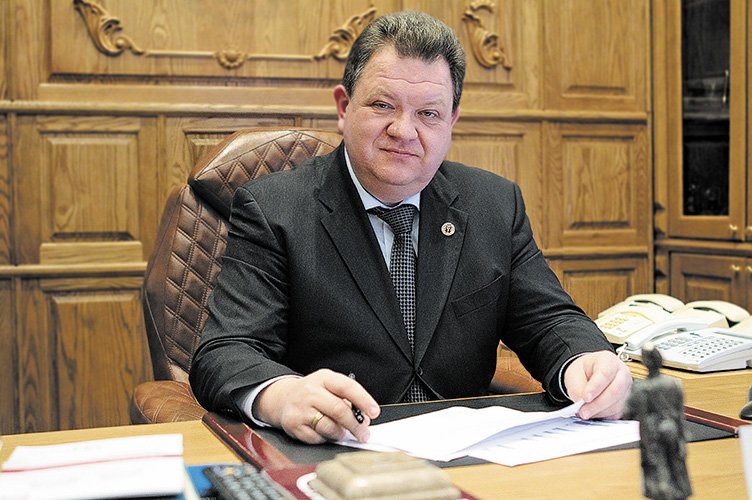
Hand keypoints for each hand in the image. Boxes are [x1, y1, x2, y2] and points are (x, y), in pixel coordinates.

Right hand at [254, 369, 379, 443]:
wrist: (282, 398)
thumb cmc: (313, 393)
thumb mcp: (329, 386)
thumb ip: (347, 398)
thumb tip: (364, 418)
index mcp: (324, 378)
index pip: (347, 387)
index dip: (363, 400)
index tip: (374, 412)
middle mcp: (310, 391)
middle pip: (339, 410)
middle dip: (355, 425)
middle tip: (364, 433)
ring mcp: (300, 408)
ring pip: (329, 427)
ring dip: (340, 433)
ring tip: (342, 432)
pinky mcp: (293, 425)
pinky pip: (317, 438)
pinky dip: (325, 438)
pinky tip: (324, 432)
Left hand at [563, 351, 632, 419]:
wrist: (588, 374)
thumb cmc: (583, 371)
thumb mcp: (574, 374)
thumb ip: (577, 388)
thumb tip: (581, 403)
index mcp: (608, 360)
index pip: (605, 374)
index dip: (595, 388)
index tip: (585, 398)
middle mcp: (621, 373)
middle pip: (615, 391)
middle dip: (597, 404)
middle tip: (583, 411)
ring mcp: (626, 388)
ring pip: (617, 404)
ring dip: (599, 412)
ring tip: (585, 412)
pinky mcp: (625, 402)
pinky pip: (616, 413)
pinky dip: (603, 415)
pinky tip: (593, 413)